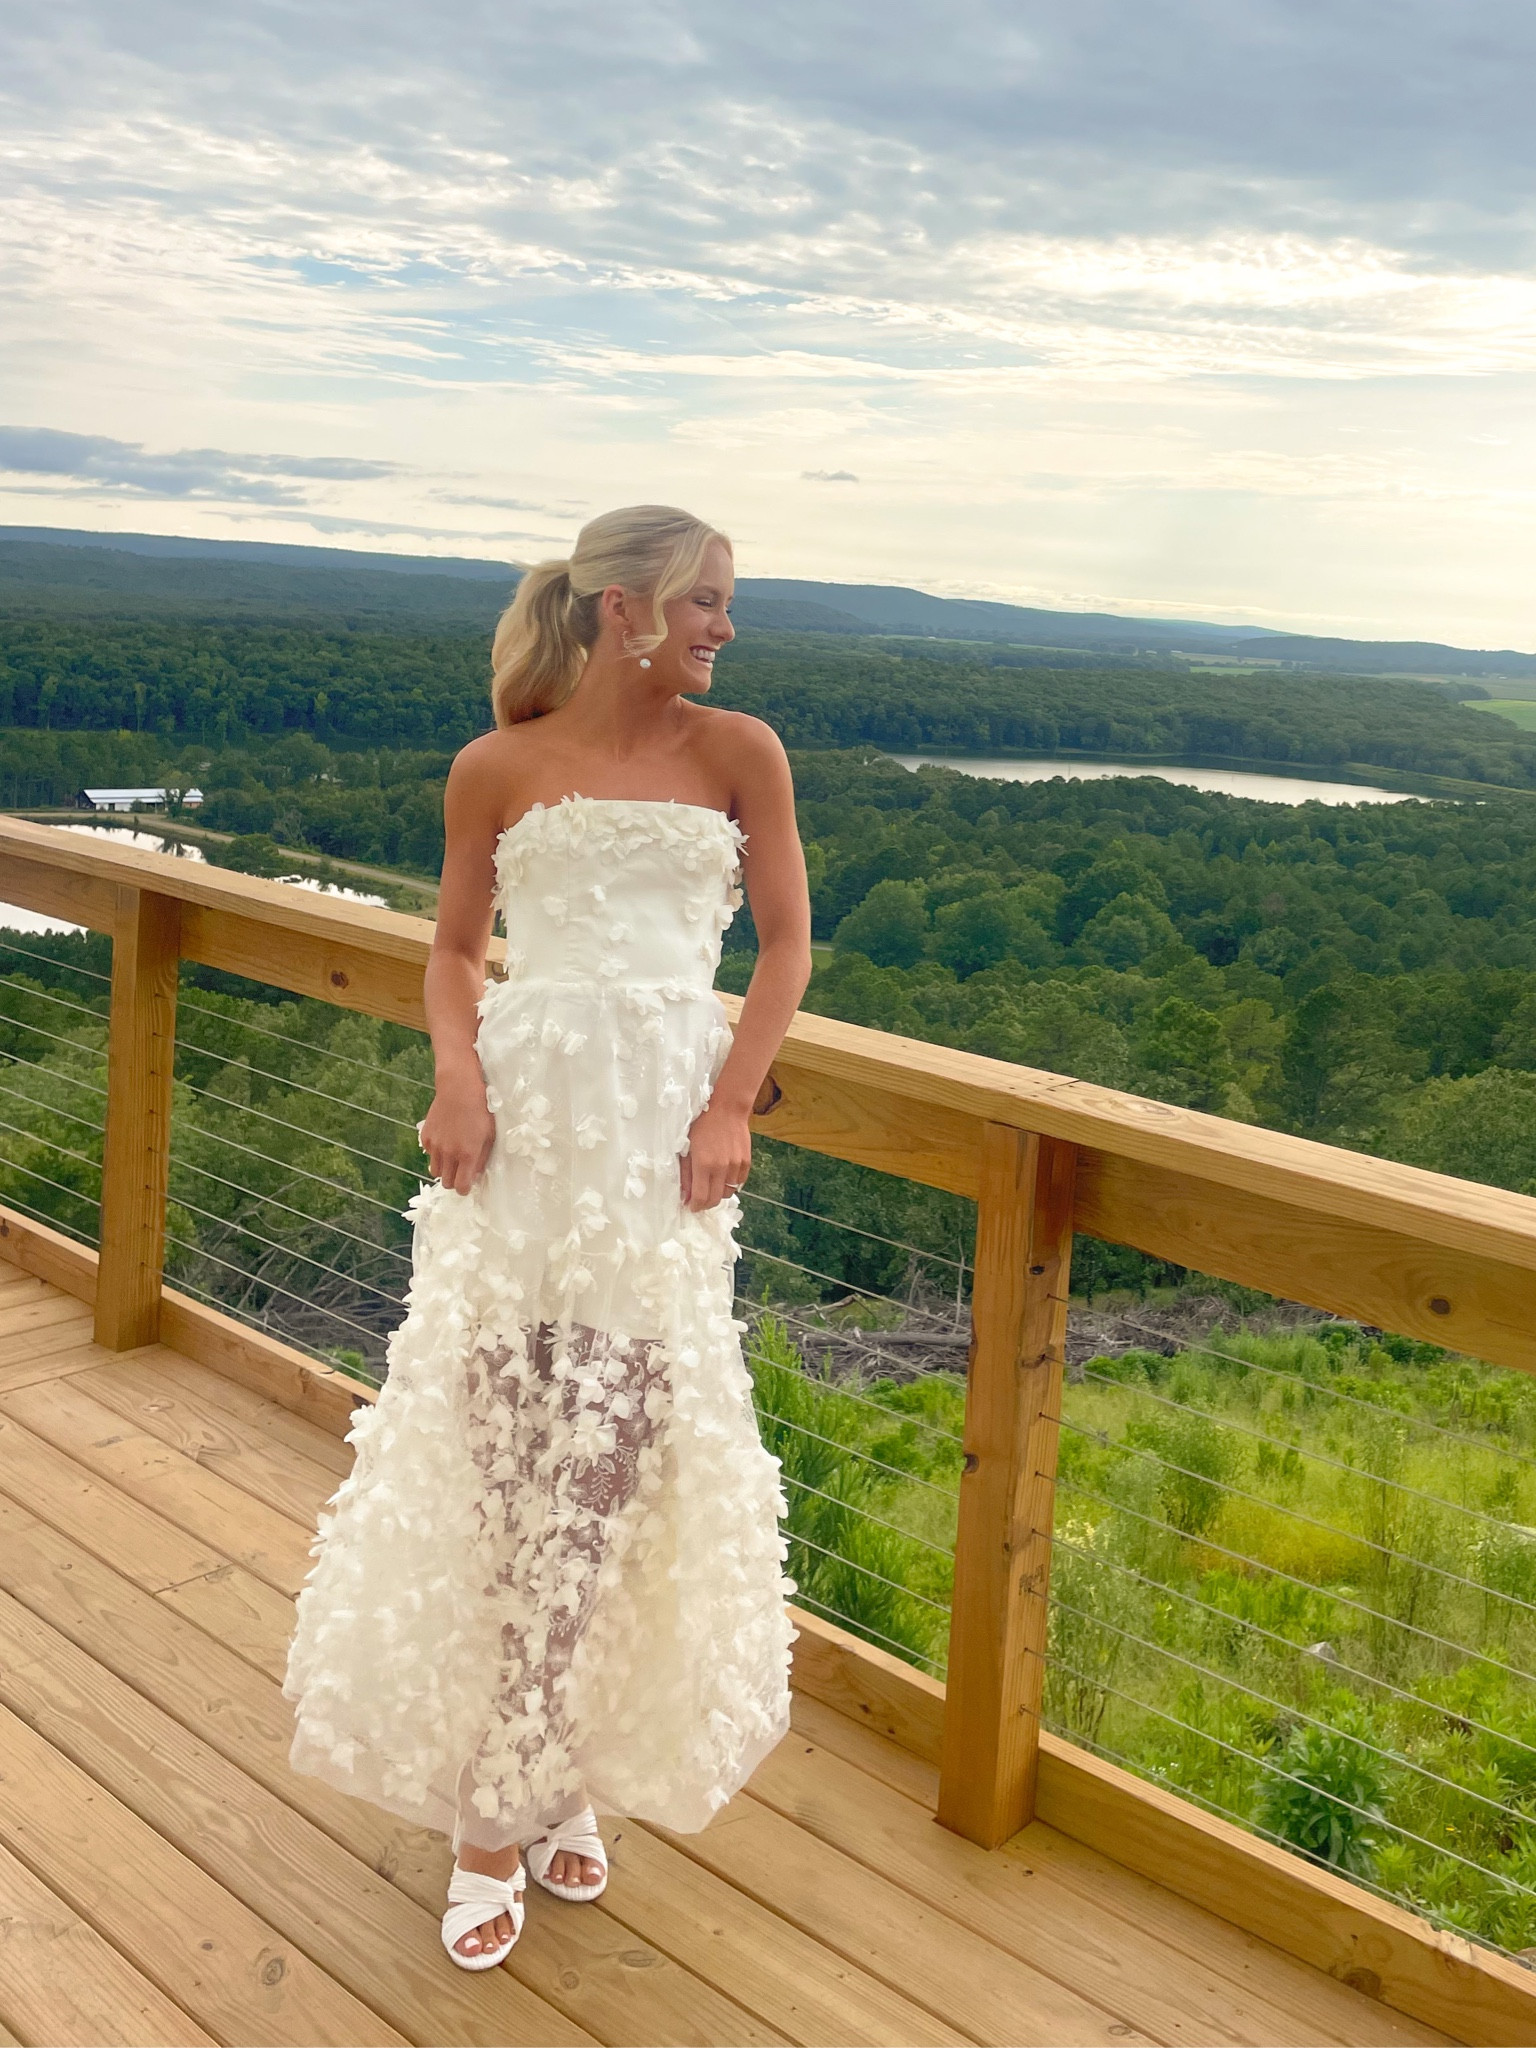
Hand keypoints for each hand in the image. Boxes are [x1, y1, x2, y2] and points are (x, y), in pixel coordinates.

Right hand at [418, 1077, 495, 1193]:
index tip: (467, 1185)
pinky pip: (429, 1154)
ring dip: (444, 1169)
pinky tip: (445, 1140)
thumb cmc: (480, 1110)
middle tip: (461, 1171)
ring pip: (435, 1171)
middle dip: (454, 1181)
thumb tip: (475, 1175)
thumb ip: (482, 1158)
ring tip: (452, 1157)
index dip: (464, 1189)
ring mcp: (435, 1145)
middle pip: (446, 1183)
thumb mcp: (489, 1136)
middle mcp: (448, 1153)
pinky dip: (436, 1153)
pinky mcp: (426, 1136)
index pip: (461, 1187)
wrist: (459, 1089)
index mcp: (467, 1154)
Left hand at [680, 1099, 750, 1212]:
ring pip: (728, 1192)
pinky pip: (738, 1182)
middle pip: (715, 1200)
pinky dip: (730, 1183)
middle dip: (705, 1204)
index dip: (695, 1206)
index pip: (700, 1197)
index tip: (691, 1206)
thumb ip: (686, 1174)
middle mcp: (721, 1168)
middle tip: (699, 1200)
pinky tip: (723, 1175)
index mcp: (703, 1164)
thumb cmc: (701, 1124)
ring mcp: (736, 1166)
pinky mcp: (746, 1162)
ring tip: (711, 1185)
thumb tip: (685, 1196)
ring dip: (718, 1193)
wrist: (727, 1108)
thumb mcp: (687, 1147)